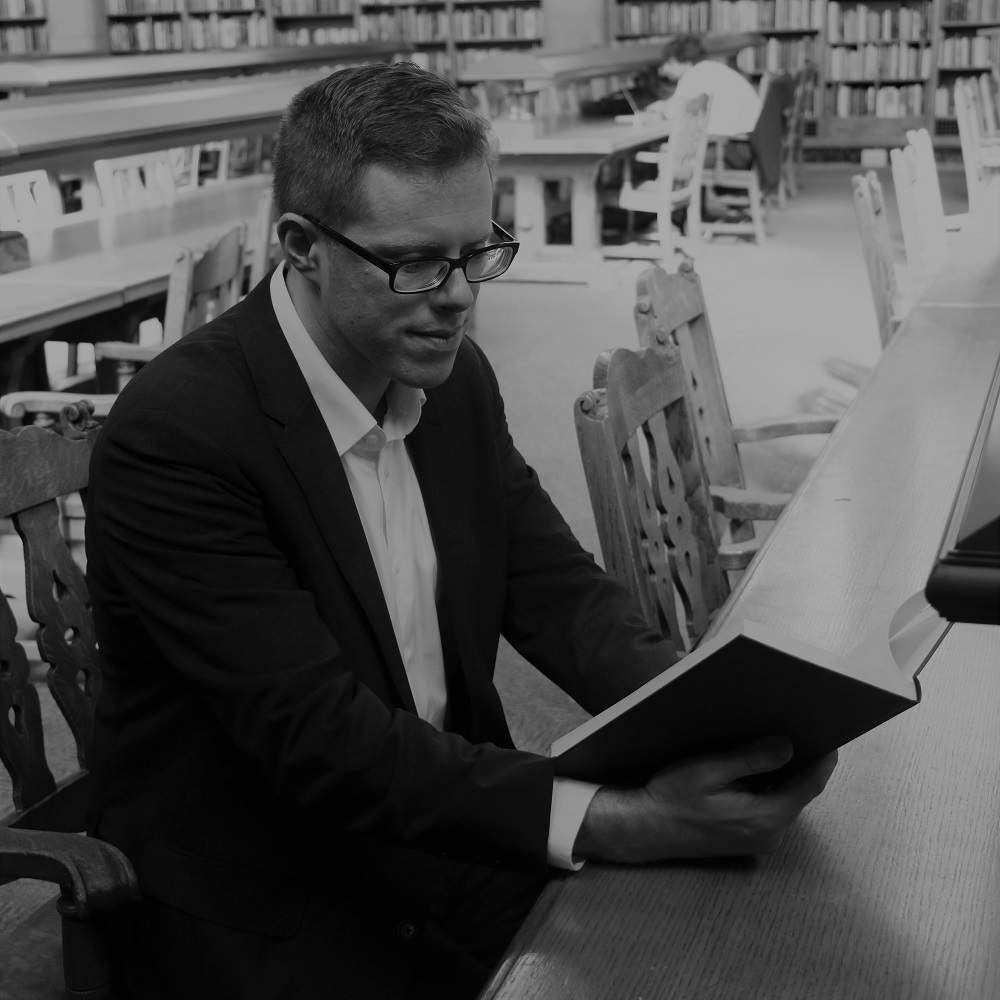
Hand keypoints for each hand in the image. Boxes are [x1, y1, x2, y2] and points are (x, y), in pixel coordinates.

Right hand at [574, 736, 836, 863]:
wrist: (646, 828)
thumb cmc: (673, 796)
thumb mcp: (709, 770)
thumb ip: (751, 759)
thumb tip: (788, 746)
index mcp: (766, 816)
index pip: (810, 784)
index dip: (824, 758)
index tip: (831, 733)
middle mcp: (770, 834)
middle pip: (801, 792)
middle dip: (804, 762)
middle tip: (804, 728)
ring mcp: (760, 840)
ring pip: (786, 800)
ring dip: (787, 775)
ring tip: (782, 742)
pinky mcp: (748, 840)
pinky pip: (772, 809)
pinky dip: (772, 788)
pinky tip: (758, 768)